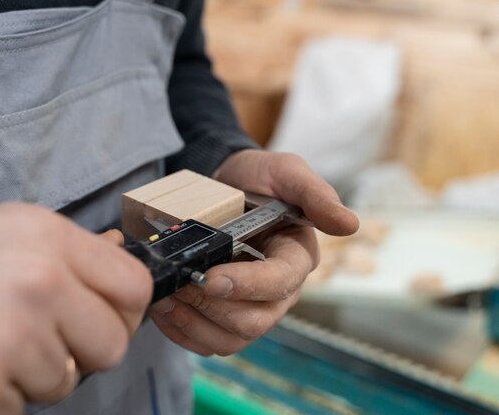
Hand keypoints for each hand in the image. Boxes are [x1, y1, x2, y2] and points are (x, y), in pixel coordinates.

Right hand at [0, 204, 150, 414]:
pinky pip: (18, 411)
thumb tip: (122, 265)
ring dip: (28, 378)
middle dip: (81, 352)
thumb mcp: (1, 234)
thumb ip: (66, 256)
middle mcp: (35, 282)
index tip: (99, 321)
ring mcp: (7, 339)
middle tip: (33, 341)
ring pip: (63, 384)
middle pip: (112, 344)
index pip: (135, 287)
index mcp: (46, 237)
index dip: (122, 311)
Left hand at [149, 149, 358, 355]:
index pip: (280, 283)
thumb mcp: (286, 172)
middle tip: (180, 283)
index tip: (210, 278)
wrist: (225, 184)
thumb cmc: (259, 178)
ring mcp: (250, 306)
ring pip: (229, 338)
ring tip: (166, 296)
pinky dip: (181, 331)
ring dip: (193, 323)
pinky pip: (206, 341)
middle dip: (213, 306)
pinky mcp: (224, 316)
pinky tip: (163, 309)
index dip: (247, 286)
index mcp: (296, 258)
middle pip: (254, 321)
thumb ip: (315, 194)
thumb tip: (349, 224)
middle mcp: (278, 291)